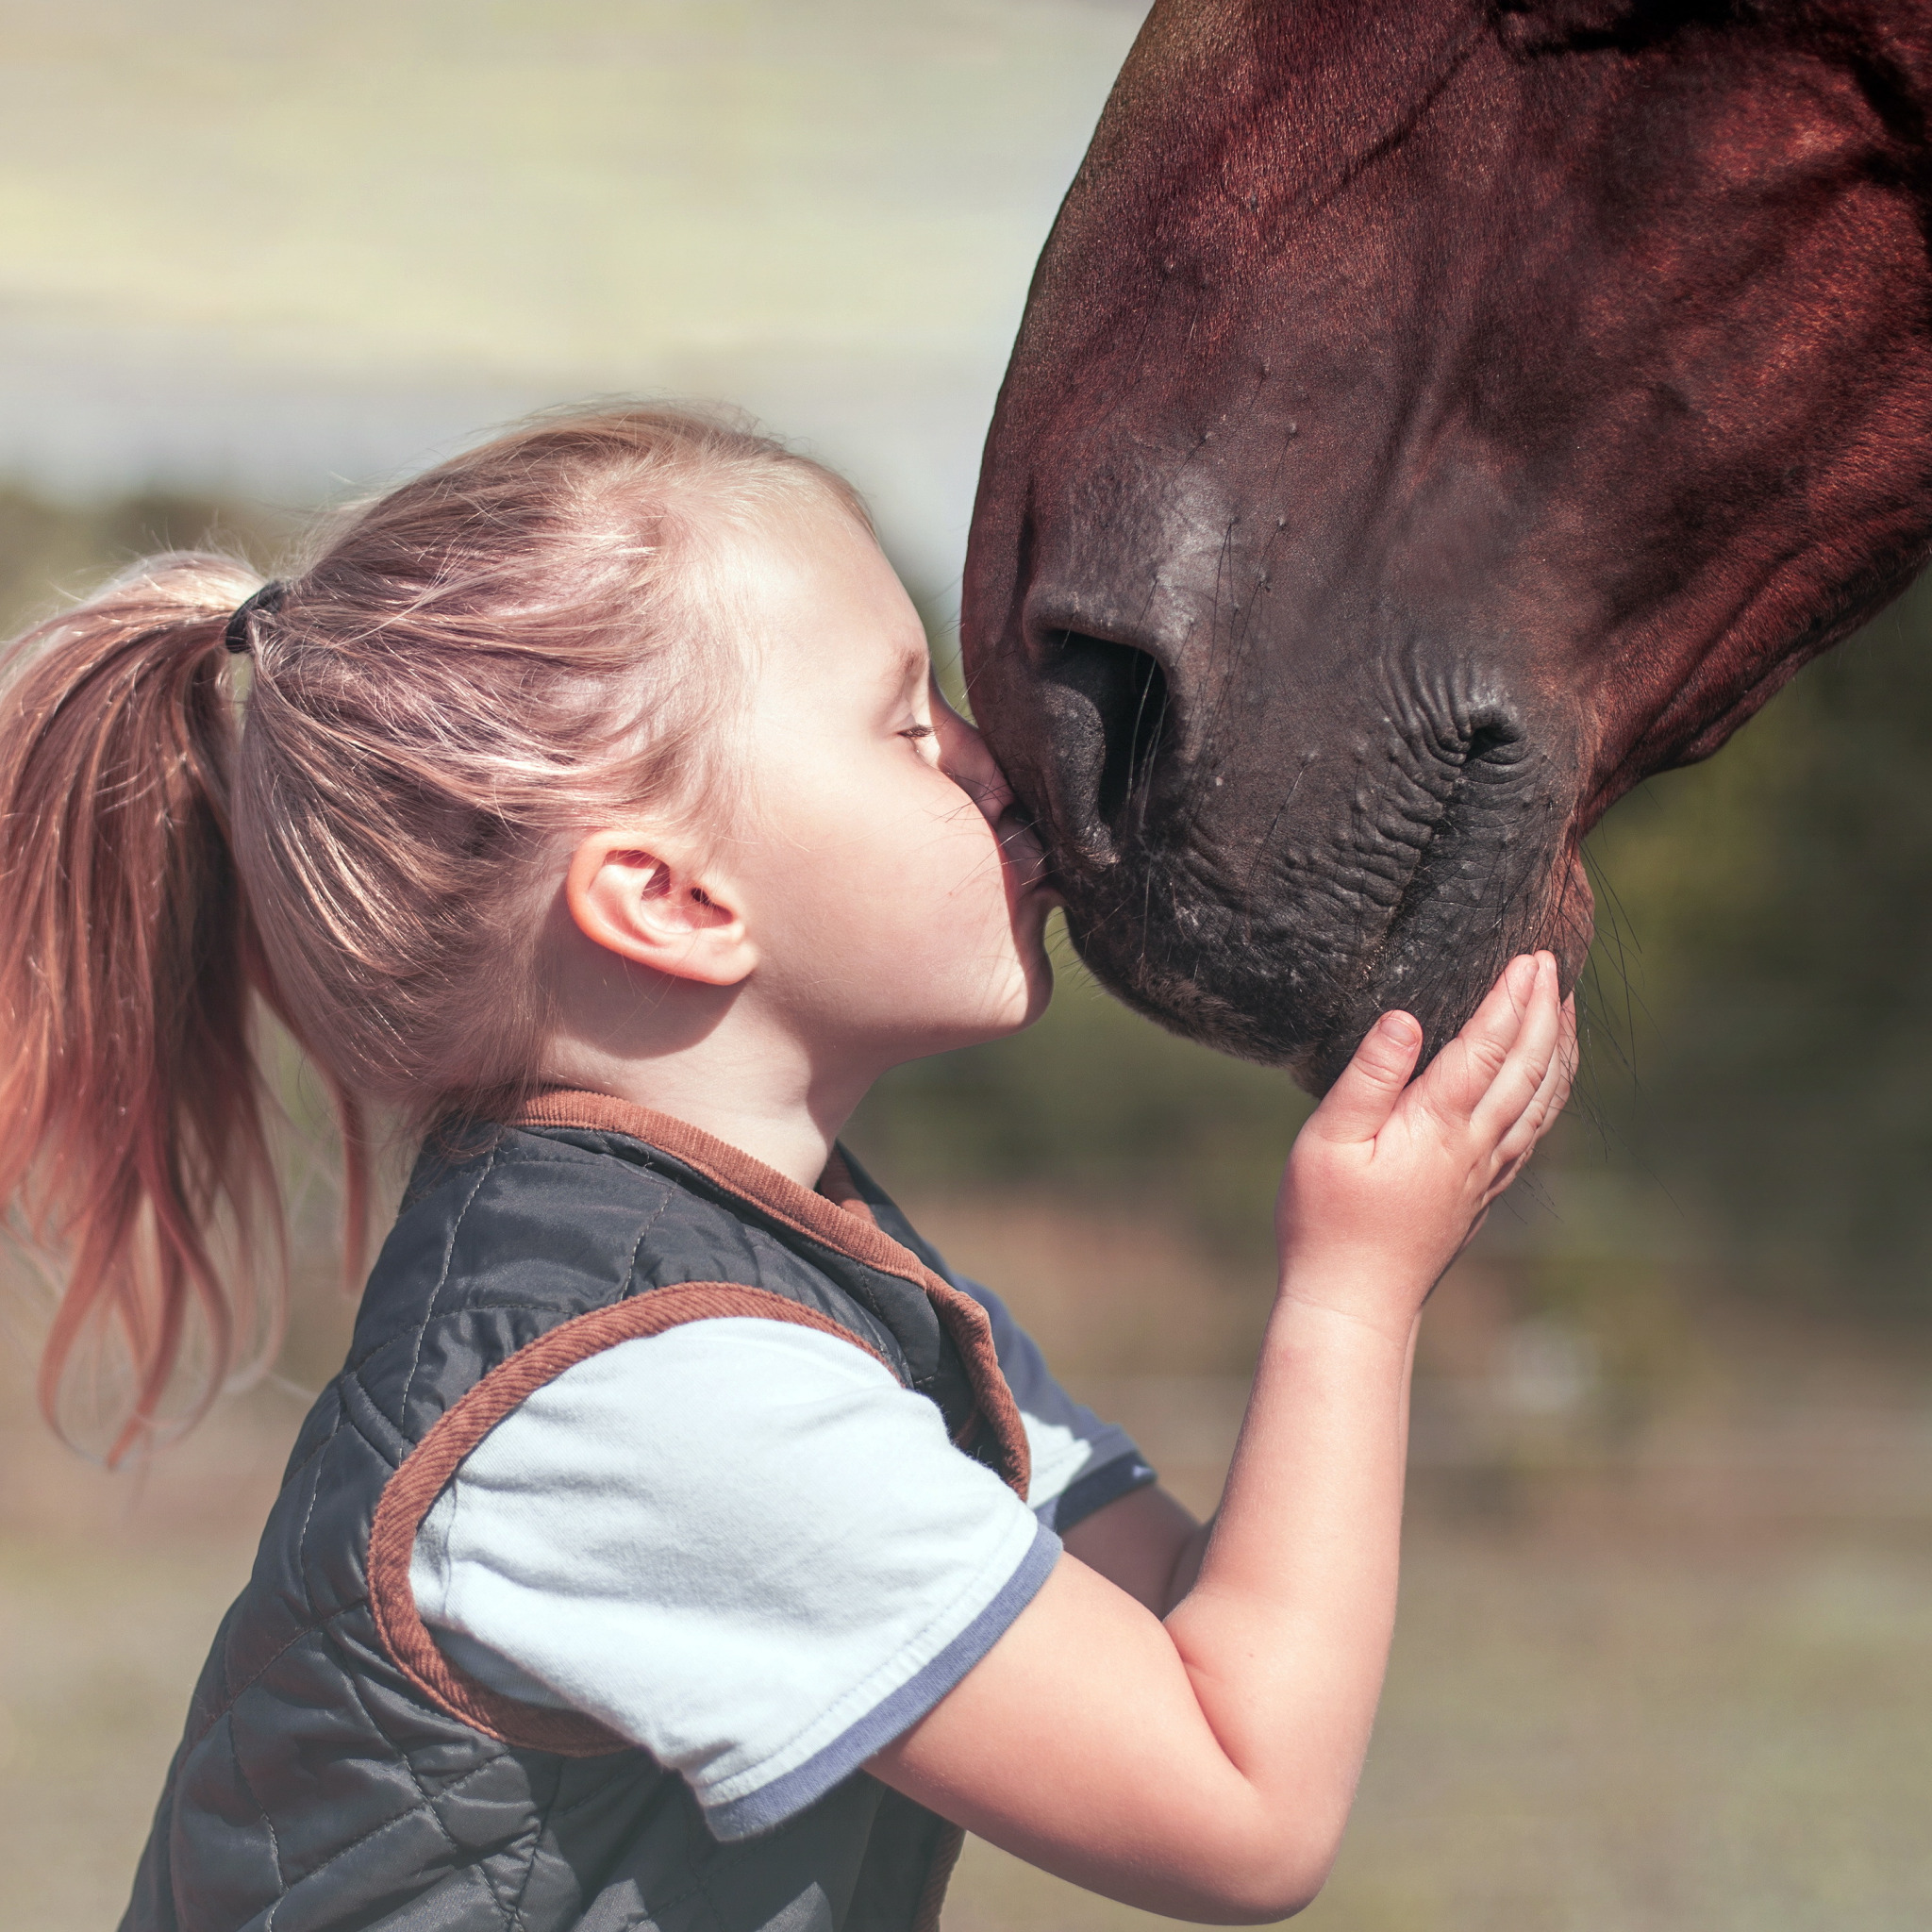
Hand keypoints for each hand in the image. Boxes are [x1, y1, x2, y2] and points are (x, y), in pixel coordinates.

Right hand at [1275, 952, 1574, 1335]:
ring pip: (1542, 1099)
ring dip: (1558, 1047)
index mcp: (1438, 1125)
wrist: (1357, 1301)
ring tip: (1566, 1006)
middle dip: (1543, 1010)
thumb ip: (1370, 1077)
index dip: (1513, 999)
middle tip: (1552, 961)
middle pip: (1528, 1067)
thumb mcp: (1328, 1141)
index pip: (1489, 1047)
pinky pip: (1535, 1128)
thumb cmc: (1327, 1220)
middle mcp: (1476, 1145)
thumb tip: (1405, 1018)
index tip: (1530, 957)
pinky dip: (1551, 1090)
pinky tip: (1549, 1076)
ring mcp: (1487, 1171)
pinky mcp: (1484, 1191)